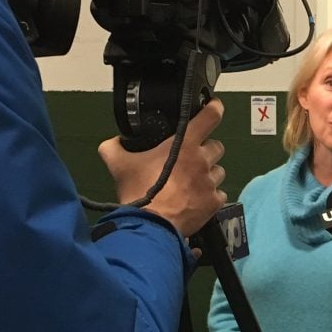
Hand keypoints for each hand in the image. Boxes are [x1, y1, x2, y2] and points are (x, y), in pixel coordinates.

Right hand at [98, 100, 226, 235]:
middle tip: (191, 159)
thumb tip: (113, 142)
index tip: (214, 107)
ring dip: (209, 173)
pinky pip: (219, 193)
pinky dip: (210, 195)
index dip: (214, 108)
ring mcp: (210, 182)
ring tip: (193, 182)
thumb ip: (113, 147)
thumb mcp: (118, 164)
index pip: (209, 117)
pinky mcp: (215, 202)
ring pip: (219, 171)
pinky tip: (196, 200)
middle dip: (206, 150)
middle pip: (217, 146)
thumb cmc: (138, 191)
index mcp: (184, 144)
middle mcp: (202, 160)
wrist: (151, 225)